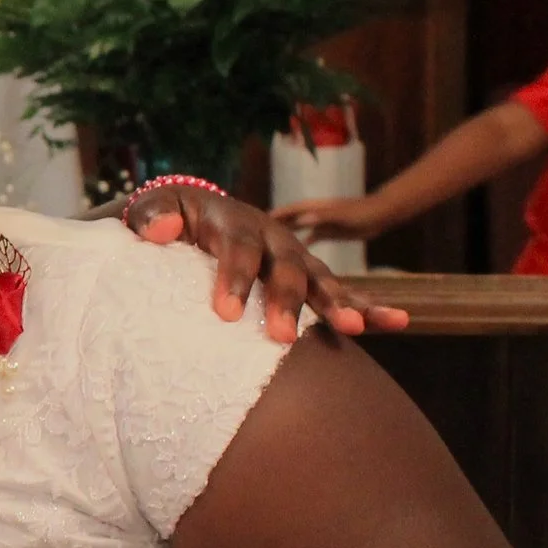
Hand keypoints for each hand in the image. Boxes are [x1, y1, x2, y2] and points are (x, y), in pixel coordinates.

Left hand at [120, 184, 407, 341]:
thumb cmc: (166, 218)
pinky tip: (396, 322)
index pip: (236, 248)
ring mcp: (294, 256)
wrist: (194, 210)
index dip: (234, 278)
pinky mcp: (308, 274)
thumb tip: (160, 231)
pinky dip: (368, 305)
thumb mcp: (152, 209)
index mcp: (232, 221)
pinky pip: (342, 290)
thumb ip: (151, 215)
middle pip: (284, 267)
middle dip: (286, 301)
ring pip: (321, 279)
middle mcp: (271, 236)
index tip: (226, 314)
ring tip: (355, 327)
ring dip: (339, 303)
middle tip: (283, 338)